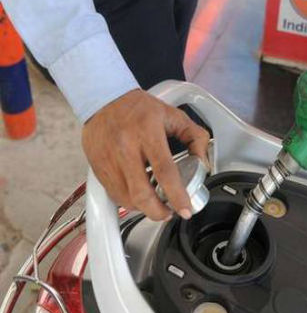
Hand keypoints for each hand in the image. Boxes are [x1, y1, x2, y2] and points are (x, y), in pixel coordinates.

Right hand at [82, 89, 209, 220]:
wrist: (104, 99)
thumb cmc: (139, 108)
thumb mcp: (174, 115)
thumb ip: (195, 136)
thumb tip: (204, 161)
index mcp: (147, 133)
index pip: (165, 171)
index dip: (176, 195)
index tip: (185, 209)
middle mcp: (126, 148)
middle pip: (141, 193)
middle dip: (158, 212)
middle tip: (169, 213)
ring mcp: (109, 159)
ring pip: (125, 198)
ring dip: (143, 208)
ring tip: (155, 204)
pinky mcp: (97, 167)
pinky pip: (113, 194)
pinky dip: (128, 200)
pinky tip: (138, 194)